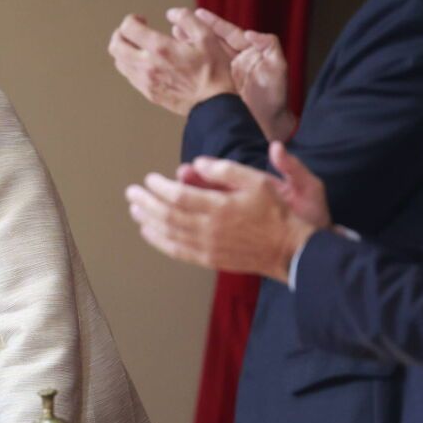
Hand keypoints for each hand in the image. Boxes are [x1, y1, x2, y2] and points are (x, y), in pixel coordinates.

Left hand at [109, 13, 235, 116]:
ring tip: (139, 46)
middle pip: (115, 46)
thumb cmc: (213, 70)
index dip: (132, 19)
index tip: (143, 20)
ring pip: (119, 62)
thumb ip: (187, 19)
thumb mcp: (207, 36)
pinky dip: (131, 65)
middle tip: (133, 31)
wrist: (214, 104)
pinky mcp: (148, 93)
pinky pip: (129, 76)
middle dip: (120, 34)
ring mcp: (146, 81)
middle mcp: (147, 65)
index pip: (128, 28)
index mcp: (160, 48)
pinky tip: (146, 62)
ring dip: (124, 50)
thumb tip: (171, 13)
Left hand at [125, 143, 327, 281]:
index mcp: (220, 207)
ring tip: (135, 210)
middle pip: (168, 215)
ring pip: (169, 234)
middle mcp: (210, 229)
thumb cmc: (276, 212)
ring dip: (149, 221)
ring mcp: (209, 247)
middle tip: (131, 193)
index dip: (159, 188)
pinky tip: (150, 233)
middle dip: (147, 203)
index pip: (178, 196)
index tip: (149, 178)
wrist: (291, 250)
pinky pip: (178, 251)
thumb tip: (196, 162)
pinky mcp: (211, 259)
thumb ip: (225, 170)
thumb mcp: (258, 180)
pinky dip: (160, 241)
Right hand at [181, 8, 293, 140]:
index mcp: (247, 52)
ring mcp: (223, 75)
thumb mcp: (278, 67)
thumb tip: (251, 34)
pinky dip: (190, 67)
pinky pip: (201, 75)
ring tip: (173, 36)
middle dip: (194, 31)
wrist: (269, 124)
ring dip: (189, 46)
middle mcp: (233, 61)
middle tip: (178, 23)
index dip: (213, 23)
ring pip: (204, 56)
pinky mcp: (217, 89)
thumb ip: (269, 46)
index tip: (198, 13)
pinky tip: (177, 62)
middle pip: (211, 41)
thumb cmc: (276, 96)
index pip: (228, 33)